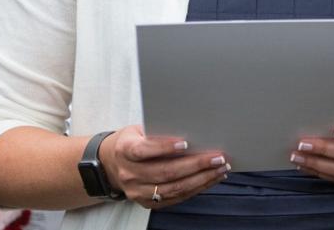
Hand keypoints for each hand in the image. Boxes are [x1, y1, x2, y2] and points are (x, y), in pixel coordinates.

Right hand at [99, 125, 229, 208]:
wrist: (113, 164)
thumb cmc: (132, 141)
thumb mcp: (138, 130)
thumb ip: (158, 132)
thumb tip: (191, 130)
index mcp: (125, 150)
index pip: (144, 151)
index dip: (164, 147)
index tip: (185, 142)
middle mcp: (129, 174)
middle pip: (165, 172)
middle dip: (195, 165)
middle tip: (217, 157)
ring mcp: (138, 192)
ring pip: (174, 188)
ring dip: (201, 179)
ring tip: (220, 168)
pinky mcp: (148, 203)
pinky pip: (176, 198)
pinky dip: (196, 188)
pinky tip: (210, 179)